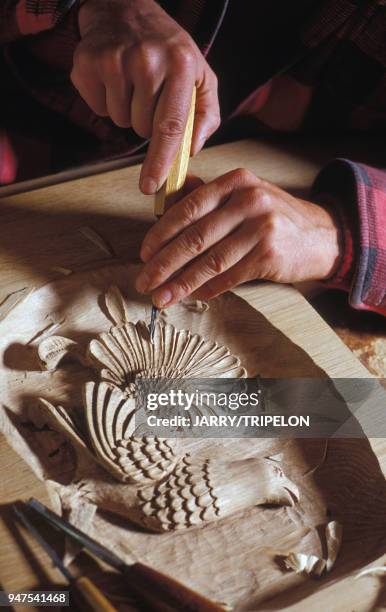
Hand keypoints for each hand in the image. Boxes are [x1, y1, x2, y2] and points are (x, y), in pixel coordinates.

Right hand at [72, 0, 219, 192]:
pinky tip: (114, 78)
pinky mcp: (87, 63)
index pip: (170, 126)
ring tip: (132, 82)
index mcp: (180, 65)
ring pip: (120, 121)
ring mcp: (113, 60)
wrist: (126, 10)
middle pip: (142, 129)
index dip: (160, 161)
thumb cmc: (170, 50)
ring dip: (127, 110)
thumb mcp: (201, 75)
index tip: (150, 186)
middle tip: (150, 92)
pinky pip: (98, 109)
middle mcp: (146, 61)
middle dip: (147, 121)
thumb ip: (206, 116)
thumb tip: (192, 150)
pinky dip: (106, 101)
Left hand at [136, 169, 340, 306]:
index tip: (144, 253)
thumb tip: (168, 199)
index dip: (161, 233)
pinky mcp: (269, 254)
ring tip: (162, 297)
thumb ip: (208, 195)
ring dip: (181, 283)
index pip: (188, 208)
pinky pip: (229, 277)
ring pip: (210, 261)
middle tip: (145, 281)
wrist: (321, 235)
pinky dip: (207, 289)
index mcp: (235, 181)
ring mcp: (261, 228)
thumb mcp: (244, 195)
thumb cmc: (274, 216)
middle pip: (195, 237)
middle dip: (164, 263)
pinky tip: (192, 296)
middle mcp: (249, 200)